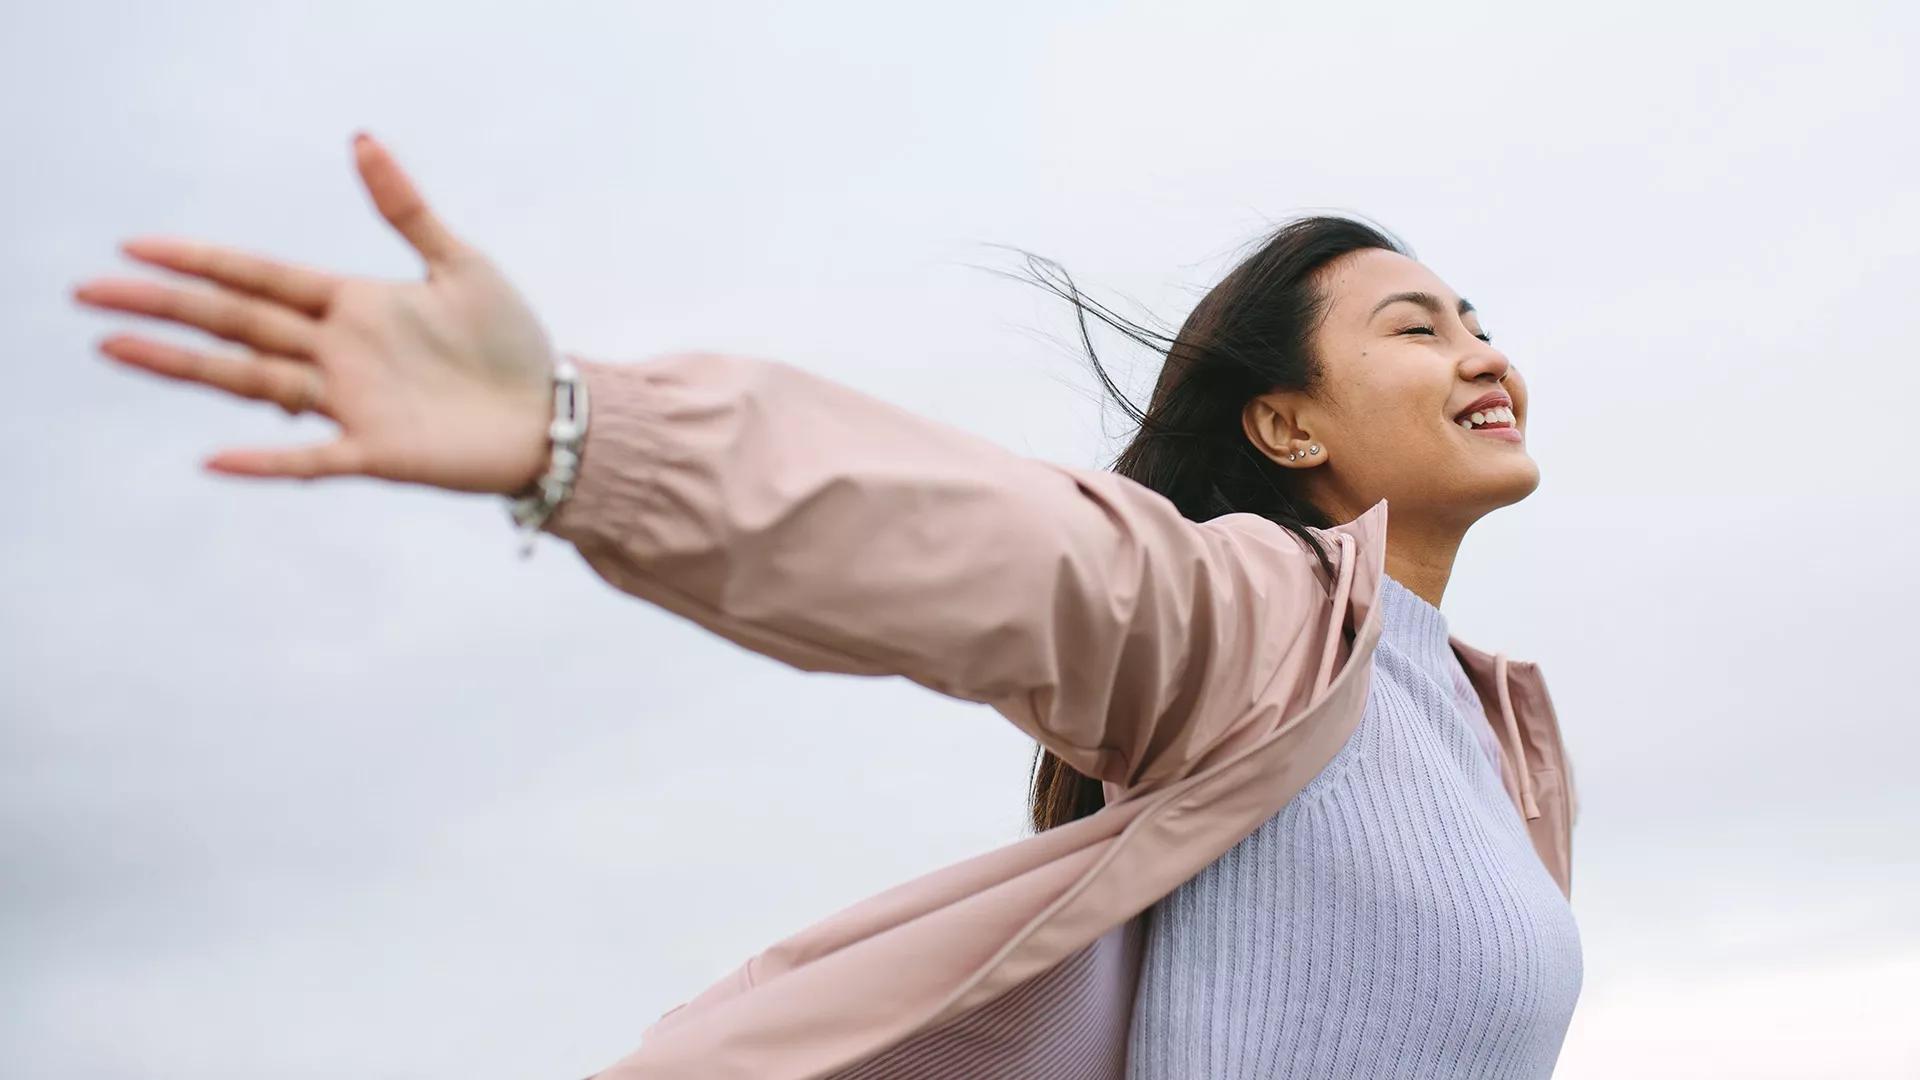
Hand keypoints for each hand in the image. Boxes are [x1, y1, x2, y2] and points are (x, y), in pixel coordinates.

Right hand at [73, 132, 555, 495]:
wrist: (556, 416)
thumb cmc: (510, 343)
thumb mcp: (461, 264)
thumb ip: (406, 208)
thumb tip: (360, 138)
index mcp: (352, 304)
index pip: (260, 278)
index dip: (201, 261)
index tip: (135, 247)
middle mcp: (338, 353)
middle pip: (236, 324)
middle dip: (165, 307)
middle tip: (90, 294)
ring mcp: (351, 403)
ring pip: (251, 381)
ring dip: (185, 367)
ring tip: (116, 348)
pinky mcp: (377, 451)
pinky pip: (311, 458)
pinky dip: (266, 461)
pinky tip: (214, 461)